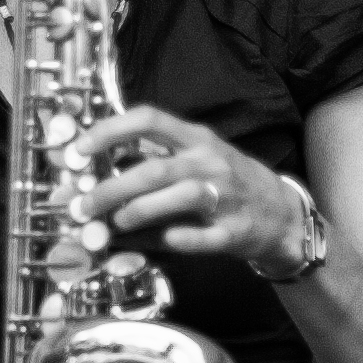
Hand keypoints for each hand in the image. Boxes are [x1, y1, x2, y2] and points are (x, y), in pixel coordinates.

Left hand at [74, 105, 306, 270]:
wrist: (282, 214)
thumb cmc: (227, 180)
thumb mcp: (196, 156)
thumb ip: (155, 157)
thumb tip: (99, 167)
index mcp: (195, 138)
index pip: (149, 120)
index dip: (110, 131)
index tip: (80, 149)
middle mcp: (209, 162)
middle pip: (154, 169)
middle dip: (112, 188)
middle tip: (84, 205)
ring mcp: (225, 197)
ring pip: (176, 197)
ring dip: (137, 211)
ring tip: (114, 223)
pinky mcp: (233, 232)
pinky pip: (197, 237)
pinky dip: (171, 240)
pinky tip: (152, 243)